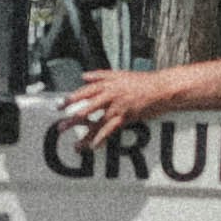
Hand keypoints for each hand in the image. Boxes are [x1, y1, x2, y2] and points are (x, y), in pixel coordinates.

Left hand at [51, 68, 170, 152]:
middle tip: (60, 127)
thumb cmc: (143, 81)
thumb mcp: (120, 74)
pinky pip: (112, 129)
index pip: (84, 91)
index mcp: (107, 84)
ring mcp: (118, 106)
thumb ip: (100, 75)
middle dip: (72, 119)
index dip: (71, 99)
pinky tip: (94, 146)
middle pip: (87, 108)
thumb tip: (83, 76)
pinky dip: (103, 138)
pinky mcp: (127, 116)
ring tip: (75, 145)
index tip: (58, 105)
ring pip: (97, 122)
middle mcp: (110, 95)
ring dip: (85, 134)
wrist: (162, 87)